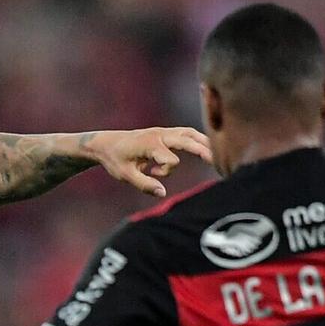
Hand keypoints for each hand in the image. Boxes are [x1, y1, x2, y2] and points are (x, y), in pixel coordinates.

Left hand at [88, 127, 211, 197]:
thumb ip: (145, 185)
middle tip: (217, 161)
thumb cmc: (115, 159)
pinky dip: (196, 139)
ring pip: (189, 133)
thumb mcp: (126, 175)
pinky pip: (186, 133)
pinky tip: (208, 147)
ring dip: (203, 142)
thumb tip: (163, 193)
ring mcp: (163, 132)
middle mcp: (159, 134)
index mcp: (149, 143)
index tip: (152, 173)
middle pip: (187, 140)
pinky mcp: (165, 133)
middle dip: (202, 150)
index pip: (171, 159)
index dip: (166, 171)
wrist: (106, 143)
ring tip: (218, 154)